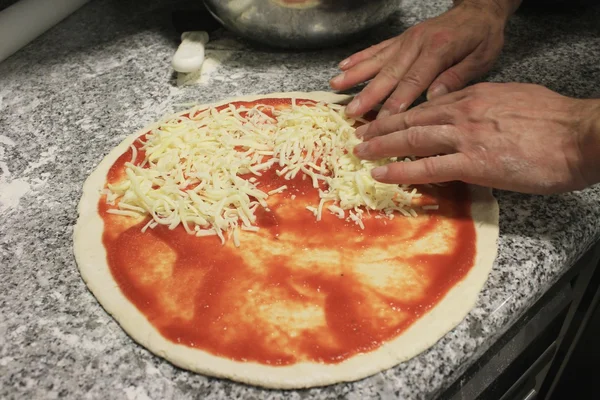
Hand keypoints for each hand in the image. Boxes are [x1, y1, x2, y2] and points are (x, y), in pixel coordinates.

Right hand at [330, 0, 511, 118]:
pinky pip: (377, 48)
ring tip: (335, 87)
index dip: (396, 102)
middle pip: (389, 73)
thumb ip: (457, 78)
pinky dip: (359, 57)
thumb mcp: (481, 59)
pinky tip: (343, 66)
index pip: (413, 81)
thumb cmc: (482, 37)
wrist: (478, 8)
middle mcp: (417, 44)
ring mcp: (406, 40)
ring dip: (355, 75)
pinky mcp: (401, 38)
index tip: (382, 121)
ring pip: (377, 60)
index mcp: (438, 50)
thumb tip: (434, 98)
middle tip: (351, 112)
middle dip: (368, 95)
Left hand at [352, 83, 599, 193]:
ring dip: (382, 145)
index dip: (403, 113)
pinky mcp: (473, 162)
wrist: (581, 135)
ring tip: (360, 151)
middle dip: (383, 126)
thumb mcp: (515, 102)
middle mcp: (464, 112)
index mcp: (475, 97)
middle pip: (413, 118)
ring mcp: (466, 136)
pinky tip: (381, 173)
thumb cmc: (556, 122)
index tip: (386, 119)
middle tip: (360, 133)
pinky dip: (400, 170)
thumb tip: (475, 122)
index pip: (429, 105)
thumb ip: (489, 109)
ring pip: (413, 138)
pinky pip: (428, 166)